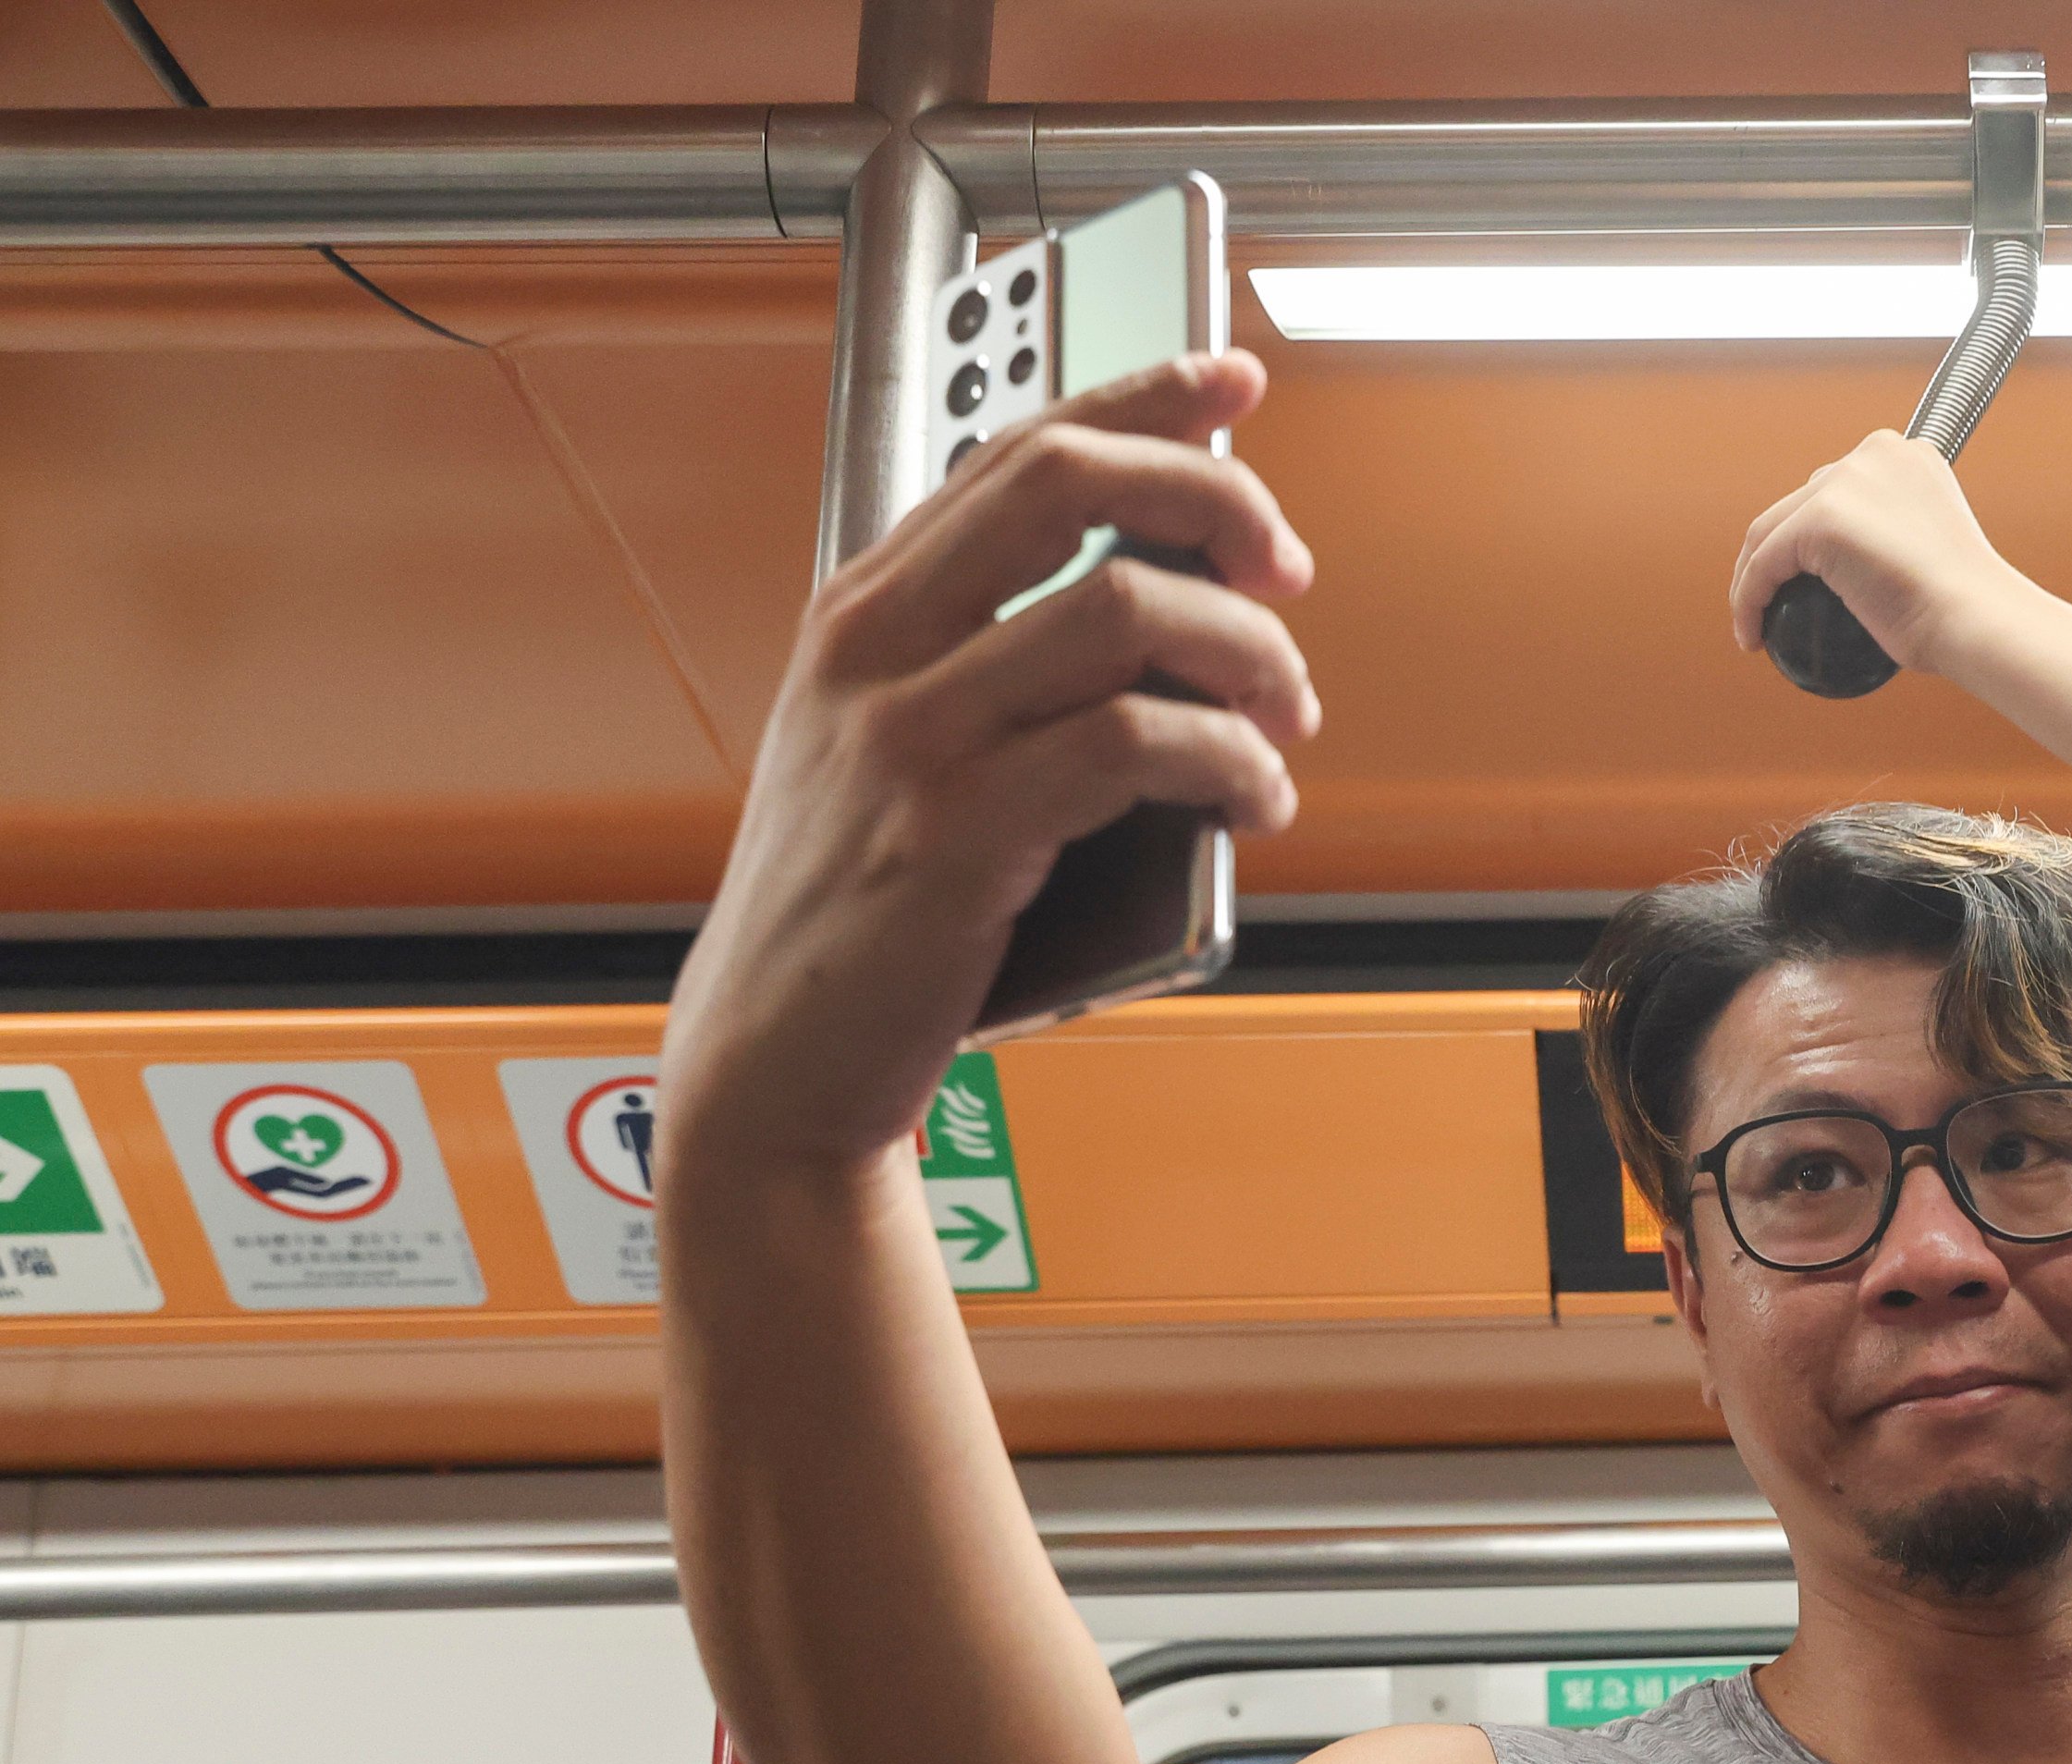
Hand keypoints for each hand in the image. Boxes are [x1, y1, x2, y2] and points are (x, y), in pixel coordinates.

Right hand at [661, 351, 1317, 1180]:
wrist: (774, 1056)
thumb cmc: (860, 910)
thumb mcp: (894, 750)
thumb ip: (995, 664)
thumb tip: (1181, 609)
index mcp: (863, 608)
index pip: (1019, 448)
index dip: (1142, 397)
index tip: (1232, 384)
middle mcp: (875, 647)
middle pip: (1072, 484)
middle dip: (1213, 502)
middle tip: (1283, 572)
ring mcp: (910, 736)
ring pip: (1128, 612)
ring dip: (1249, 655)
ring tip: (1285, 719)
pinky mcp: (957, 832)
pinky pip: (1137, 746)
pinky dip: (1231, 763)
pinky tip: (1255, 798)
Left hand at [1729, 431, 2029, 678]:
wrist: (1974, 618)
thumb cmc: (1961, 610)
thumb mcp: (1931, 551)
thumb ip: (1895, 537)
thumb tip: (1863, 572)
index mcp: (1905, 454)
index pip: (1837, 489)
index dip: (1811, 533)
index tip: (1806, 579)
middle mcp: (1873, 453)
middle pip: (1798, 504)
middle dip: (1776, 550)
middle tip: (1775, 602)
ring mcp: (1844, 481)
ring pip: (1770, 531)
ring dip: (1751, 577)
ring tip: (1754, 623)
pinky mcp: (1820, 518)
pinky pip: (1763, 565)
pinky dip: (1749, 602)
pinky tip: (1749, 637)